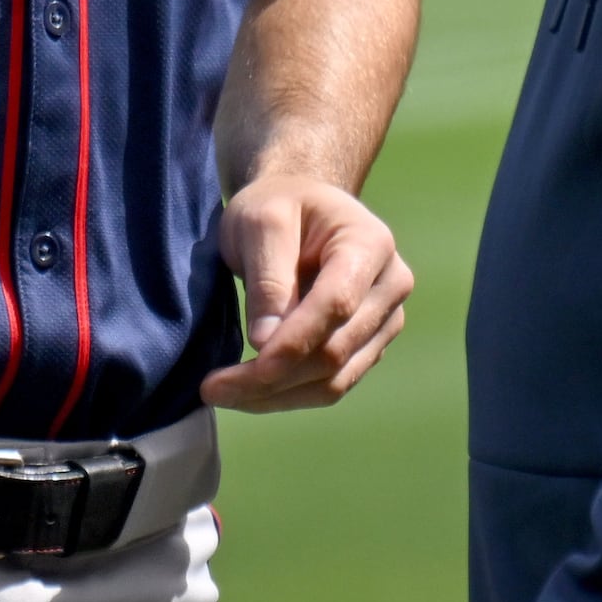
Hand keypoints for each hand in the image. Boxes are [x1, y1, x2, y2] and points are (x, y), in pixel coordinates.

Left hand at [201, 175, 410, 410]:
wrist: (300, 206)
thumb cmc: (278, 205)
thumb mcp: (261, 222)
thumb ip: (268, 278)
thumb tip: (266, 342)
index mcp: (370, 243)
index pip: (337, 304)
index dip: (295, 342)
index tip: (251, 367)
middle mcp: (390, 285)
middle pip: (336, 350)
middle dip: (274, 377)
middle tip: (211, 388)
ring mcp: (384, 320)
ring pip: (335, 379)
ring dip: (277, 395)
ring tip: (221, 393)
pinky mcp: (367, 346)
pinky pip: (331, 384)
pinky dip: (287, 395)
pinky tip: (247, 393)